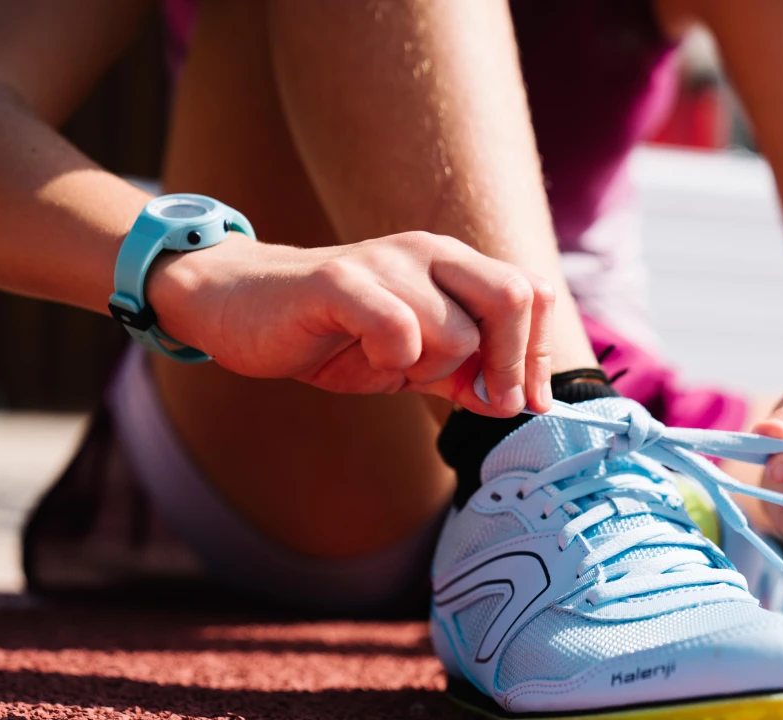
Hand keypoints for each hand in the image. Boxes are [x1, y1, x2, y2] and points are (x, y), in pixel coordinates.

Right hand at [147, 230, 554, 415]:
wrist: (243, 308)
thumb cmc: (335, 334)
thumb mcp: (414, 361)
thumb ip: (468, 376)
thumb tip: (524, 402)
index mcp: (453, 265)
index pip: (533, 292)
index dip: (539, 354)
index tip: (524, 402)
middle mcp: (428, 253)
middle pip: (513, 297)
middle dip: (509, 364)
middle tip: (479, 400)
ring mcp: (385, 263)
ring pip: (457, 332)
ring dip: (430, 370)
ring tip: (389, 365)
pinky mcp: (339, 283)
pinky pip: (398, 330)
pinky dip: (392, 362)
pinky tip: (367, 360)